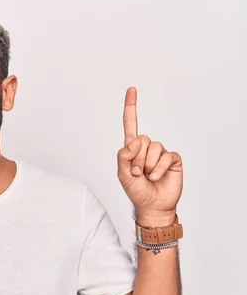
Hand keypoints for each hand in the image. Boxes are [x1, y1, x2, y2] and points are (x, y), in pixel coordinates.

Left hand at [117, 87, 182, 225]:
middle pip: (141, 139)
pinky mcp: (173, 159)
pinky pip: (166, 156)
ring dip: (147, 165)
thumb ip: (123, 156)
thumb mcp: (122, 174)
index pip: (130, 124)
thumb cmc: (136, 190)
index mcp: (132, 148)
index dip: (131, 107)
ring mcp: (160, 153)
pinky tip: (155, 177)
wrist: (152, 206)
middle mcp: (146, 148)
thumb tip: (133, 142)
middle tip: (136, 173)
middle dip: (136, 158)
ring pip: (153, 148)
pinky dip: (158, 168)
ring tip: (146, 176)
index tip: (132, 89)